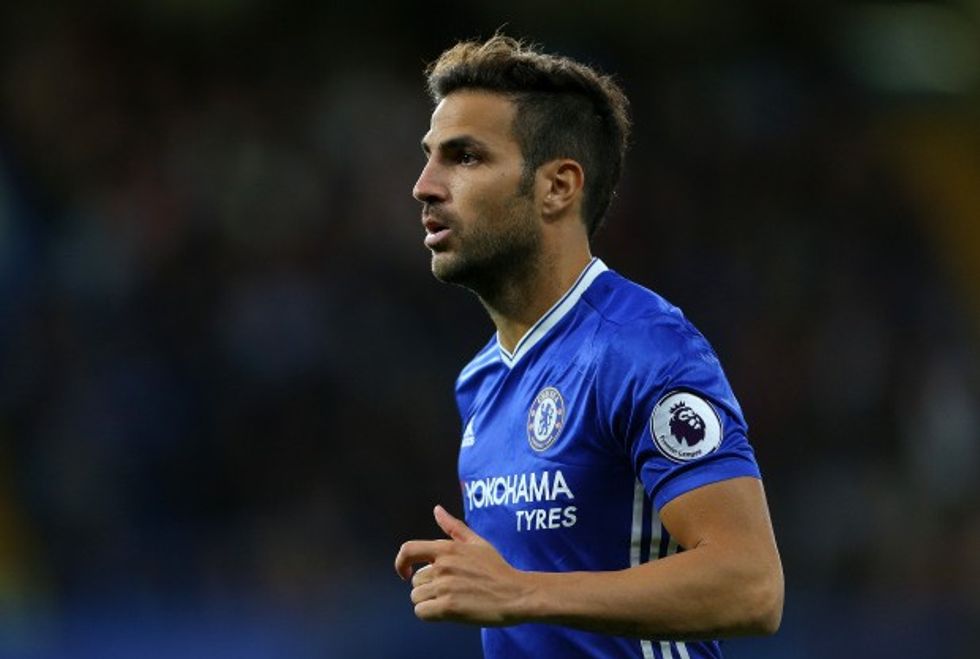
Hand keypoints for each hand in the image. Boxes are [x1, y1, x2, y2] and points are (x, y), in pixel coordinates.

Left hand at [394, 505, 530, 625]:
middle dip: (427, 588)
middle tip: (449, 591)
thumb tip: (437, 509)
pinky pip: (422, 612)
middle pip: (415, 581)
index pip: (408, 550)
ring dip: (429, 602)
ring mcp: (445, 587)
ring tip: (451, 600)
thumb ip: (454, 527)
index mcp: (447, 549)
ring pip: (417, 598)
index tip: (407, 572)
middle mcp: (442, 566)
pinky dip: (430, 615)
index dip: (401, 562)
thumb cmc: (498, 569)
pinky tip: (446, 612)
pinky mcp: (449, 608)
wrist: (516, 594)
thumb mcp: (477, 542)